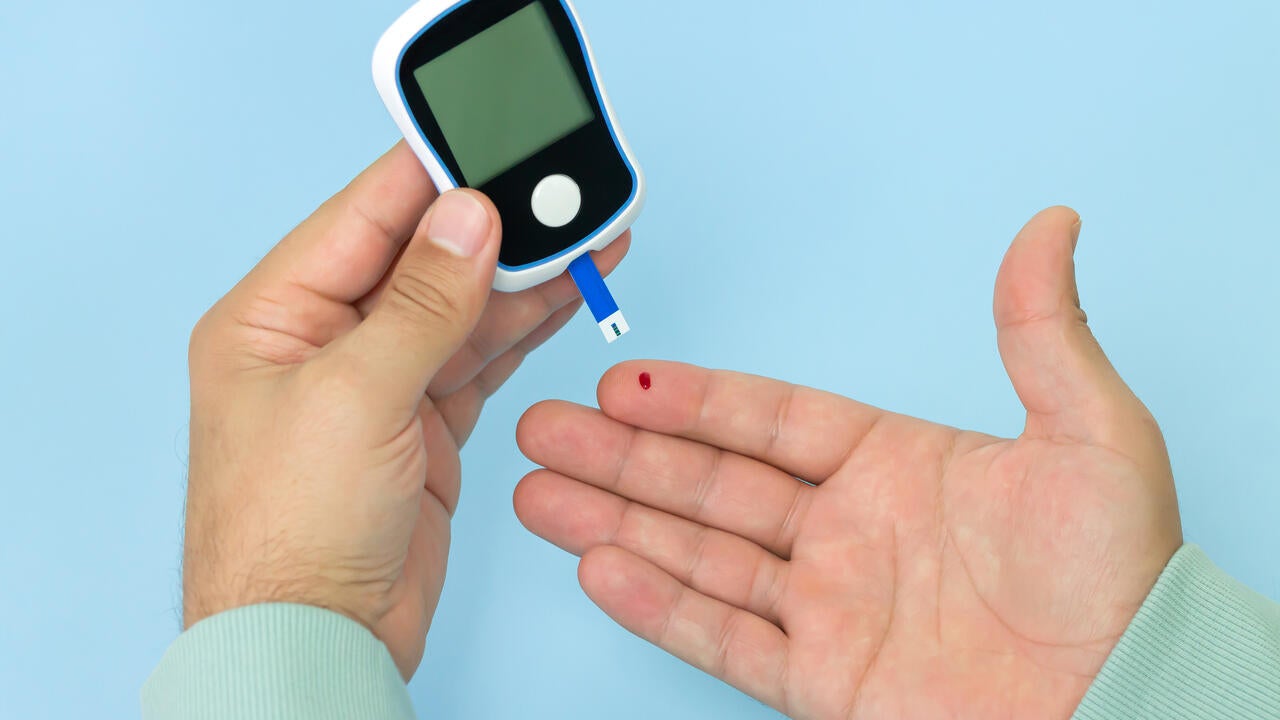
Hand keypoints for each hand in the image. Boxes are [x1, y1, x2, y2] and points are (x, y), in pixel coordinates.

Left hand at [184, 142, 628, 677]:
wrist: (316, 643)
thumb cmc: (290, 533)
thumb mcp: (355, 398)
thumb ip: (419, 303)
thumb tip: (467, 217)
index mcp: (274, 315)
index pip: (364, 216)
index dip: (434, 175)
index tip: (499, 140)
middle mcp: (324, 339)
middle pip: (422, 256)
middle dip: (496, 225)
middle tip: (565, 192)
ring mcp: (378, 382)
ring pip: (461, 305)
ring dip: (522, 275)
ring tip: (588, 236)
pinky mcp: (423, 422)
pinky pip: (480, 356)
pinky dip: (523, 328)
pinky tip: (563, 294)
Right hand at [515, 207, 1181, 717]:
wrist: (1127, 702)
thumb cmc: (1122, 580)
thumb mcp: (1094, 436)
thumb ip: (1044, 336)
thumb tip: (1049, 231)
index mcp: (897, 467)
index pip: (771, 421)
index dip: (697, 400)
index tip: (627, 380)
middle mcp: (850, 533)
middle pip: (711, 482)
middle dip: (623, 454)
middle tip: (545, 427)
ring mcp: (829, 608)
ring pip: (699, 554)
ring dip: (617, 519)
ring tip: (542, 491)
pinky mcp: (823, 680)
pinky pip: (723, 637)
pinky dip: (658, 606)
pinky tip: (600, 568)